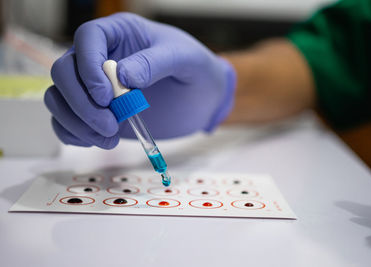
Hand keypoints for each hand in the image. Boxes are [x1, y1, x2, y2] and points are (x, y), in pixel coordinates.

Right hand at [44, 12, 235, 148]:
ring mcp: (95, 88)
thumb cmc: (197, 71)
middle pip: (63, 71)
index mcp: (120, 34)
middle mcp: (101, 58)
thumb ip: (155, 63)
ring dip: (76, 122)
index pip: (87, 38)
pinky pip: (67, 122)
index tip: (107, 96)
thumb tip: (121, 76)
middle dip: (81, 102)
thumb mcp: (185, 59)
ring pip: (59, 98)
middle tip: (111, 124)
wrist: (204, 100)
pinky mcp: (97, 114)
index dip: (89, 67)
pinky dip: (75, 134)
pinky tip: (101, 141)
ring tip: (109, 137)